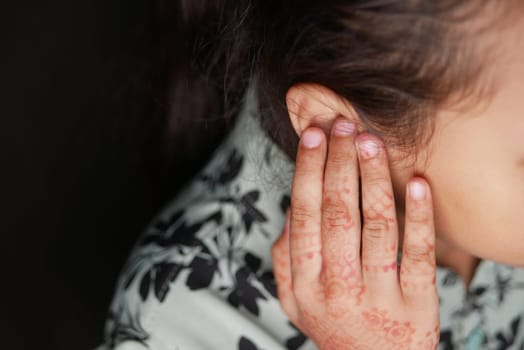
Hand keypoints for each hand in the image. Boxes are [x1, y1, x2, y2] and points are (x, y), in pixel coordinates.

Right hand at [272, 118, 438, 349]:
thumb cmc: (331, 322)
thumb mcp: (294, 299)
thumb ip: (285, 256)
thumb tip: (293, 207)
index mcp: (305, 281)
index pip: (304, 215)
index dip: (308, 171)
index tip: (313, 134)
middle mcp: (338, 287)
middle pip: (339, 213)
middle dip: (340, 162)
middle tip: (343, 124)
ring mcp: (380, 296)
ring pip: (378, 226)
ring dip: (374, 177)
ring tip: (372, 140)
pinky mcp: (417, 304)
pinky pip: (419, 253)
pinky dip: (420, 214)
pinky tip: (417, 181)